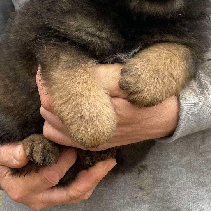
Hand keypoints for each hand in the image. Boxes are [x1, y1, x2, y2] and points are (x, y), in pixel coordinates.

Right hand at [0, 143, 115, 209]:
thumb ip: (10, 153)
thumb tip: (24, 153)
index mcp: (23, 189)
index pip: (50, 177)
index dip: (64, 161)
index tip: (73, 144)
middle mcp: (37, 199)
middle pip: (70, 193)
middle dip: (91, 177)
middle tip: (107, 160)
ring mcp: (48, 199)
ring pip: (76, 195)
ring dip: (94, 180)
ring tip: (108, 163)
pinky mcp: (55, 195)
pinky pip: (76, 192)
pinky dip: (89, 180)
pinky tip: (99, 166)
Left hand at [38, 64, 178, 149]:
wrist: (165, 117)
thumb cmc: (145, 95)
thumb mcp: (123, 79)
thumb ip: (94, 77)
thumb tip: (65, 70)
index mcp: (94, 117)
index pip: (52, 100)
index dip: (47, 81)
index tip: (46, 67)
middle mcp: (88, 133)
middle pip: (48, 112)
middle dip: (49, 92)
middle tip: (56, 76)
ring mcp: (90, 141)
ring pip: (52, 127)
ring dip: (53, 109)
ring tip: (63, 92)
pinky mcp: (94, 144)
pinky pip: (63, 138)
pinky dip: (59, 124)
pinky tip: (70, 109)